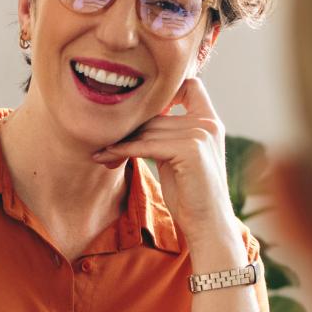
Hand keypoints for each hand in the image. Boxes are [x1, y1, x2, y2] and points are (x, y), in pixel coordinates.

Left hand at [91, 76, 238, 253]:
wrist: (207, 224)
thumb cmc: (190, 195)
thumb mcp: (178, 157)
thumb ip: (167, 134)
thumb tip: (135, 121)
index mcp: (210, 123)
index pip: (191, 86)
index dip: (168, 90)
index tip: (142, 107)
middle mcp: (208, 125)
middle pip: (157, 115)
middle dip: (130, 129)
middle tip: (104, 141)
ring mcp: (201, 135)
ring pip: (148, 131)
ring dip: (120, 142)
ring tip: (101, 151)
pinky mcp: (189, 150)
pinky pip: (146, 145)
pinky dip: (123, 150)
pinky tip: (106, 156)